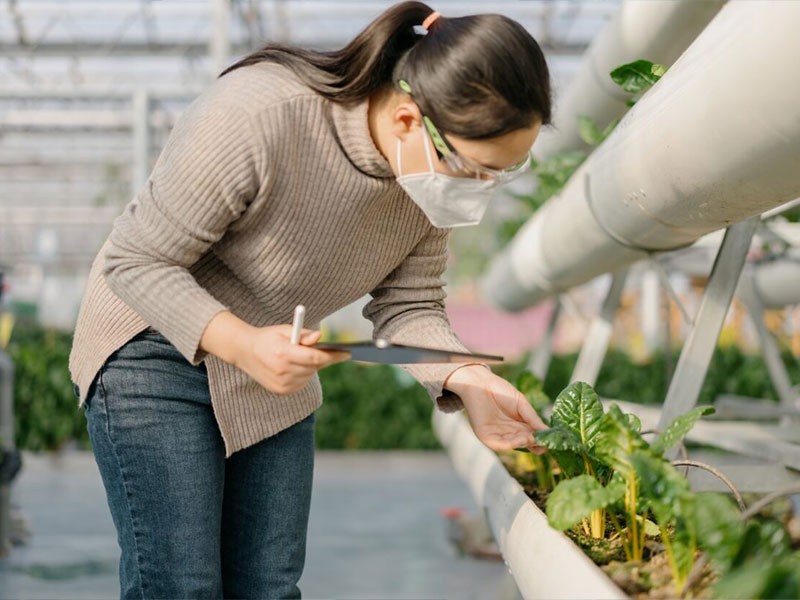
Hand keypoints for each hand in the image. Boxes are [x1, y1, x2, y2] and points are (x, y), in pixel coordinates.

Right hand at [200, 311, 349, 393]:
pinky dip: (304, 374)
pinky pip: (303, 382)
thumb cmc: (268, 337)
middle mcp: (282, 371)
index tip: (346, 353)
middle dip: (324, 358)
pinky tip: (295, 366)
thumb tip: (320, 336)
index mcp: (283, 353)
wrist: (245, 352)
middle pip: (315, 366)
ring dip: (313, 366)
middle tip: (331, 351)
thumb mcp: (285, 330)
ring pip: (310, 375)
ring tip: (302, 356)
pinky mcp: (281, 391)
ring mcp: (281, 384)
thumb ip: (304, 334)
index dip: (332, 355)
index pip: (314, 357)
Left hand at [444, 365, 546, 452]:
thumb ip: (533, 418)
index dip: (542, 440)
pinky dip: (511, 444)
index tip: (552, 440)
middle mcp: (508, 433)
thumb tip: (548, 431)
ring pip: (513, 444)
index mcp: (518, 426)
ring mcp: (497, 435)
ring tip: (534, 438)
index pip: (532, 437)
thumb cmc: (500, 391)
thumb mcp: (522, 405)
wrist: (479, 382)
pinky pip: (499, 444)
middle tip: (545, 442)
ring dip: (524, 443)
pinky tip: (522, 439)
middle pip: (524, 443)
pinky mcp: (485, 436)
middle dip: (535, 444)